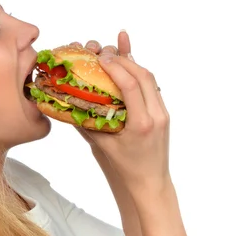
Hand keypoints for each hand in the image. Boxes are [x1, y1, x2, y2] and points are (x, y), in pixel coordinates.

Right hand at [68, 33, 170, 196]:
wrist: (150, 181)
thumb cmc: (125, 167)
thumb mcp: (103, 146)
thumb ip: (88, 124)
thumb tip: (71, 104)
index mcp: (141, 124)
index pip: (131, 86)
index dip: (116, 68)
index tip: (101, 58)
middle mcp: (156, 115)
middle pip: (144, 76)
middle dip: (125, 60)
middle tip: (106, 54)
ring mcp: (163, 114)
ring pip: (151, 79)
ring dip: (134, 66)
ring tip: (116, 58)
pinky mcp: (164, 114)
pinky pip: (153, 88)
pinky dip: (140, 76)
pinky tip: (128, 71)